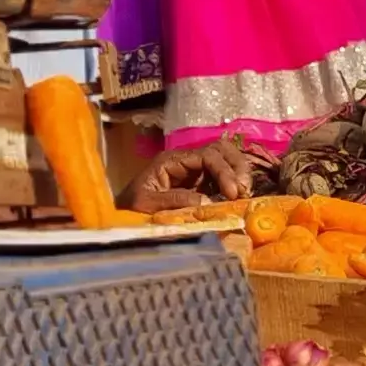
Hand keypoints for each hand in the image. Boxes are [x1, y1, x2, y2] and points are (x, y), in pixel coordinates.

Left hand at [128, 135, 260, 210]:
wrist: (121, 216)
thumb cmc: (129, 207)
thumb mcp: (147, 204)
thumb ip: (176, 200)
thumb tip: (209, 201)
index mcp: (172, 160)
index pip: (207, 154)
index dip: (224, 170)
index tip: (232, 193)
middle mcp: (186, 161)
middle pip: (221, 149)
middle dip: (236, 166)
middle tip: (244, 191)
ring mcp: (193, 172)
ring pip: (225, 160)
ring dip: (238, 173)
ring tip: (244, 194)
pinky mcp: (199, 185)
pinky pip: (221, 178)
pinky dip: (232, 185)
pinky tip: (236, 199)